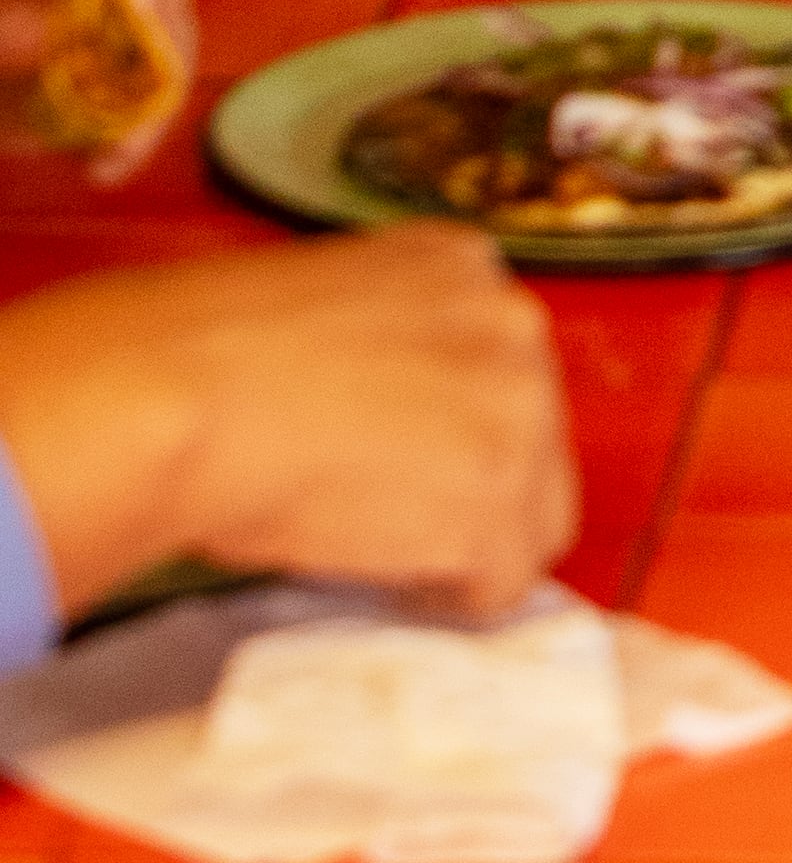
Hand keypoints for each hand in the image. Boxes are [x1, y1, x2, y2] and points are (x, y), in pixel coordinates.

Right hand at [0, 234, 573, 623]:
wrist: (185, 397)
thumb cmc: (208, 362)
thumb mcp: (322, 313)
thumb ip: (383, 348)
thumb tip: (386, 419)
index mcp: (462, 266)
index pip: (503, 362)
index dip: (457, 422)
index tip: (421, 455)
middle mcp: (510, 325)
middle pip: (534, 435)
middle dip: (475, 480)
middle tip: (406, 516)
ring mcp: (517, 413)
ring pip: (535, 511)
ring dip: (474, 541)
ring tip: (399, 558)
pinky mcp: (498, 500)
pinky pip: (505, 577)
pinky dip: (458, 596)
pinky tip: (402, 587)